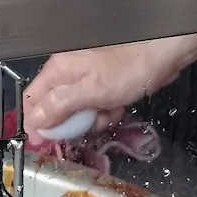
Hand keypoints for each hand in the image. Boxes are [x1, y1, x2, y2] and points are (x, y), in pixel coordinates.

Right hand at [24, 34, 196, 133]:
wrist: (163, 54)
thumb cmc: (129, 68)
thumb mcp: (90, 92)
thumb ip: (59, 106)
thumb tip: (35, 121)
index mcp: (59, 70)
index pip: (33, 100)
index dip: (35, 123)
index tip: (43, 142)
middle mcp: (69, 72)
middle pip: (55, 108)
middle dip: (69, 123)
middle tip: (84, 128)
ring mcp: (87, 79)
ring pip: (77, 110)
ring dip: (90, 119)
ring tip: (106, 114)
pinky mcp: (103, 85)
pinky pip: (95, 106)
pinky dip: (105, 112)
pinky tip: (116, 108)